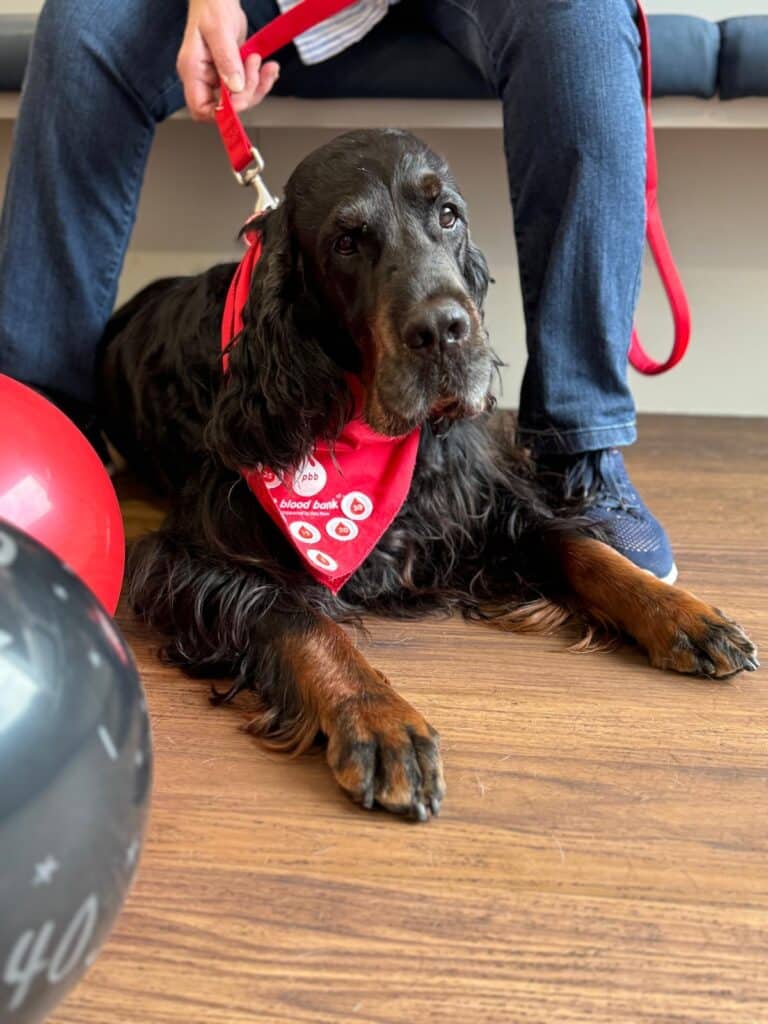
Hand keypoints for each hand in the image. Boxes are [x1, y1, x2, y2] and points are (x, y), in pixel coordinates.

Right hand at [177, 0, 279, 120]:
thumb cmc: (211, 5)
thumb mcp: (219, 30)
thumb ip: (227, 59)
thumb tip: (234, 86)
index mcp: (192, 70)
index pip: (201, 108)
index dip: (222, 112)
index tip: (240, 100)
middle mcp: (203, 77)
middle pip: (225, 107)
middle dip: (246, 93)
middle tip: (255, 69)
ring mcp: (218, 76)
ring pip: (240, 98)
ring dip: (257, 86)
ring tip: (263, 64)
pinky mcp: (231, 73)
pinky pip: (247, 87)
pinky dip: (260, 80)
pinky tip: (266, 67)